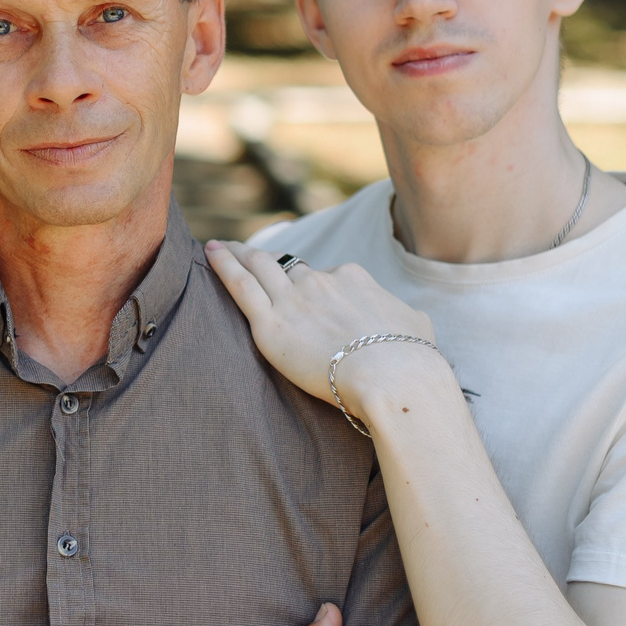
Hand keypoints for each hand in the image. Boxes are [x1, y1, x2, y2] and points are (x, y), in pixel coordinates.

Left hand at [206, 241, 445, 424]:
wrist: (393, 377)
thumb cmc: (410, 360)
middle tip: (243, 251)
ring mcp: (293, 299)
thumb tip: (410, 323)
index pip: (323, 276)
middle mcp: (320, 281)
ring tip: (219, 247)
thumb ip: (404, 319)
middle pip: (284, 265)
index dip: (306, 280)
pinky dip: (222, 265)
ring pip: (258, 266)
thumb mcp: (416, 327)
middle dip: (262, 257)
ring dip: (237, 254)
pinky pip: (240, 285)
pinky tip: (208, 252)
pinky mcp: (270, 323)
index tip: (295, 284)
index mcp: (353, 279)